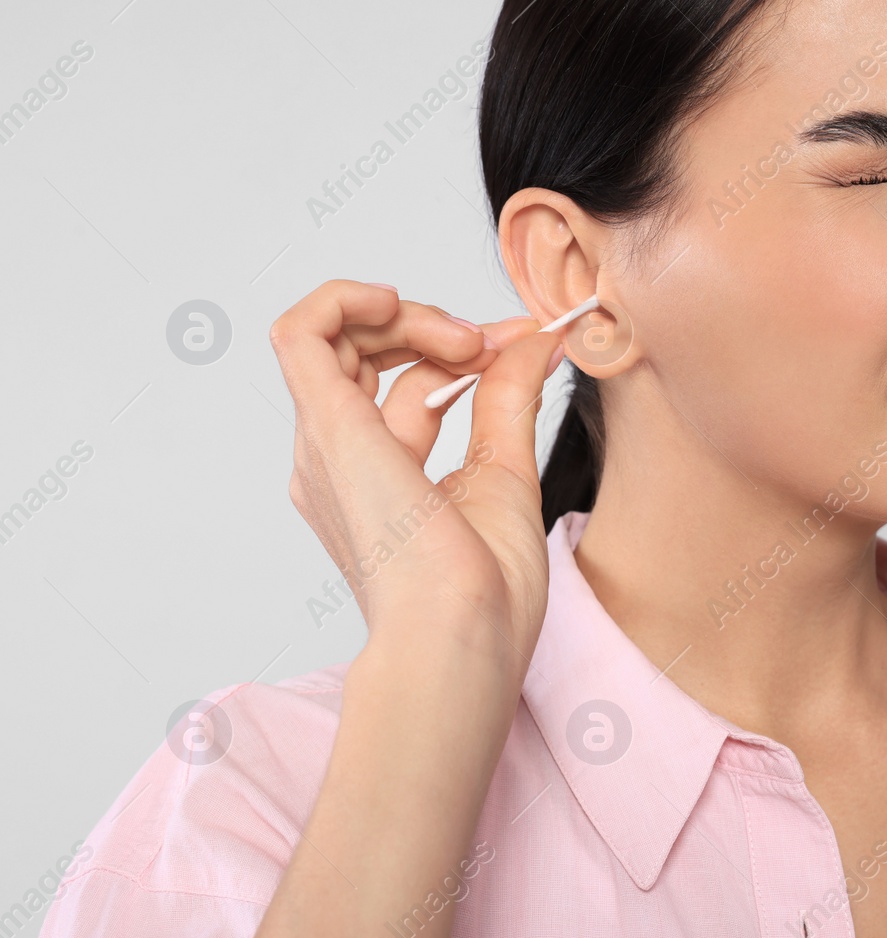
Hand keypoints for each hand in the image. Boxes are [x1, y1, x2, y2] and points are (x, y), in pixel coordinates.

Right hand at [268, 280, 558, 705]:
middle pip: (365, 356)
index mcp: (374, 481)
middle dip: (432, 327)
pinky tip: (393, 300)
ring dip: (406, 315)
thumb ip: (508, 399)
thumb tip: (533, 341)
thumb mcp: (506, 473)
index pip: (402, 387)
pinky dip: (344, 299)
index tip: (520, 347)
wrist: (463, 635)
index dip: (460, 351)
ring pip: (337, 338)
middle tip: (493, 343)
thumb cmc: (484, 594)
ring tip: (466, 339)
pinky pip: (301, 333)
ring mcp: (326, 446)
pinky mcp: (329, 430)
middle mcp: (338, 462)